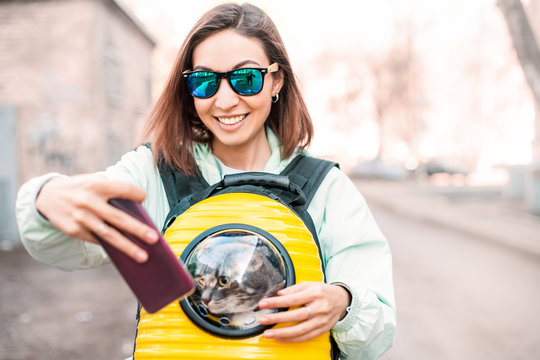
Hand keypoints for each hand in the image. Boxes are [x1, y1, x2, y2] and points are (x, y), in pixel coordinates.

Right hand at [36, 174, 158, 262]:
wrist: (47, 196)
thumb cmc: (81, 188)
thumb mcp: (94, 181)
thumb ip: (113, 192)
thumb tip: (137, 211)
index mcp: (96, 185)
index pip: (123, 189)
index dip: (136, 193)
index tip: (144, 198)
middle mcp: (89, 202)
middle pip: (119, 218)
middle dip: (138, 229)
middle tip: (155, 239)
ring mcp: (81, 218)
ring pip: (109, 235)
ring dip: (127, 247)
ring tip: (144, 256)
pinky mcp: (74, 230)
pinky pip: (97, 240)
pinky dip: (112, 246)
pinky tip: (125, 254)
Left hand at [257, 281, 350, 341]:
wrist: (342, 300)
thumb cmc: (323, 291)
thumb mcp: (309, 284)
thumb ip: (294, 288)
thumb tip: (279, 294)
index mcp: (314, 294)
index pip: (291, 299)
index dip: (275, 302)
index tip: (263, 304)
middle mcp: (318, 308)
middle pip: (294, 316)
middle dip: (276, 319)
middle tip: (262, 319)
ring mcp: (321, 321)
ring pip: (299, 330)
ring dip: (281, 333)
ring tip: (267, 333)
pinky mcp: (322, 330)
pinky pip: (305, 337)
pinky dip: (291, 339)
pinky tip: (280, 338)